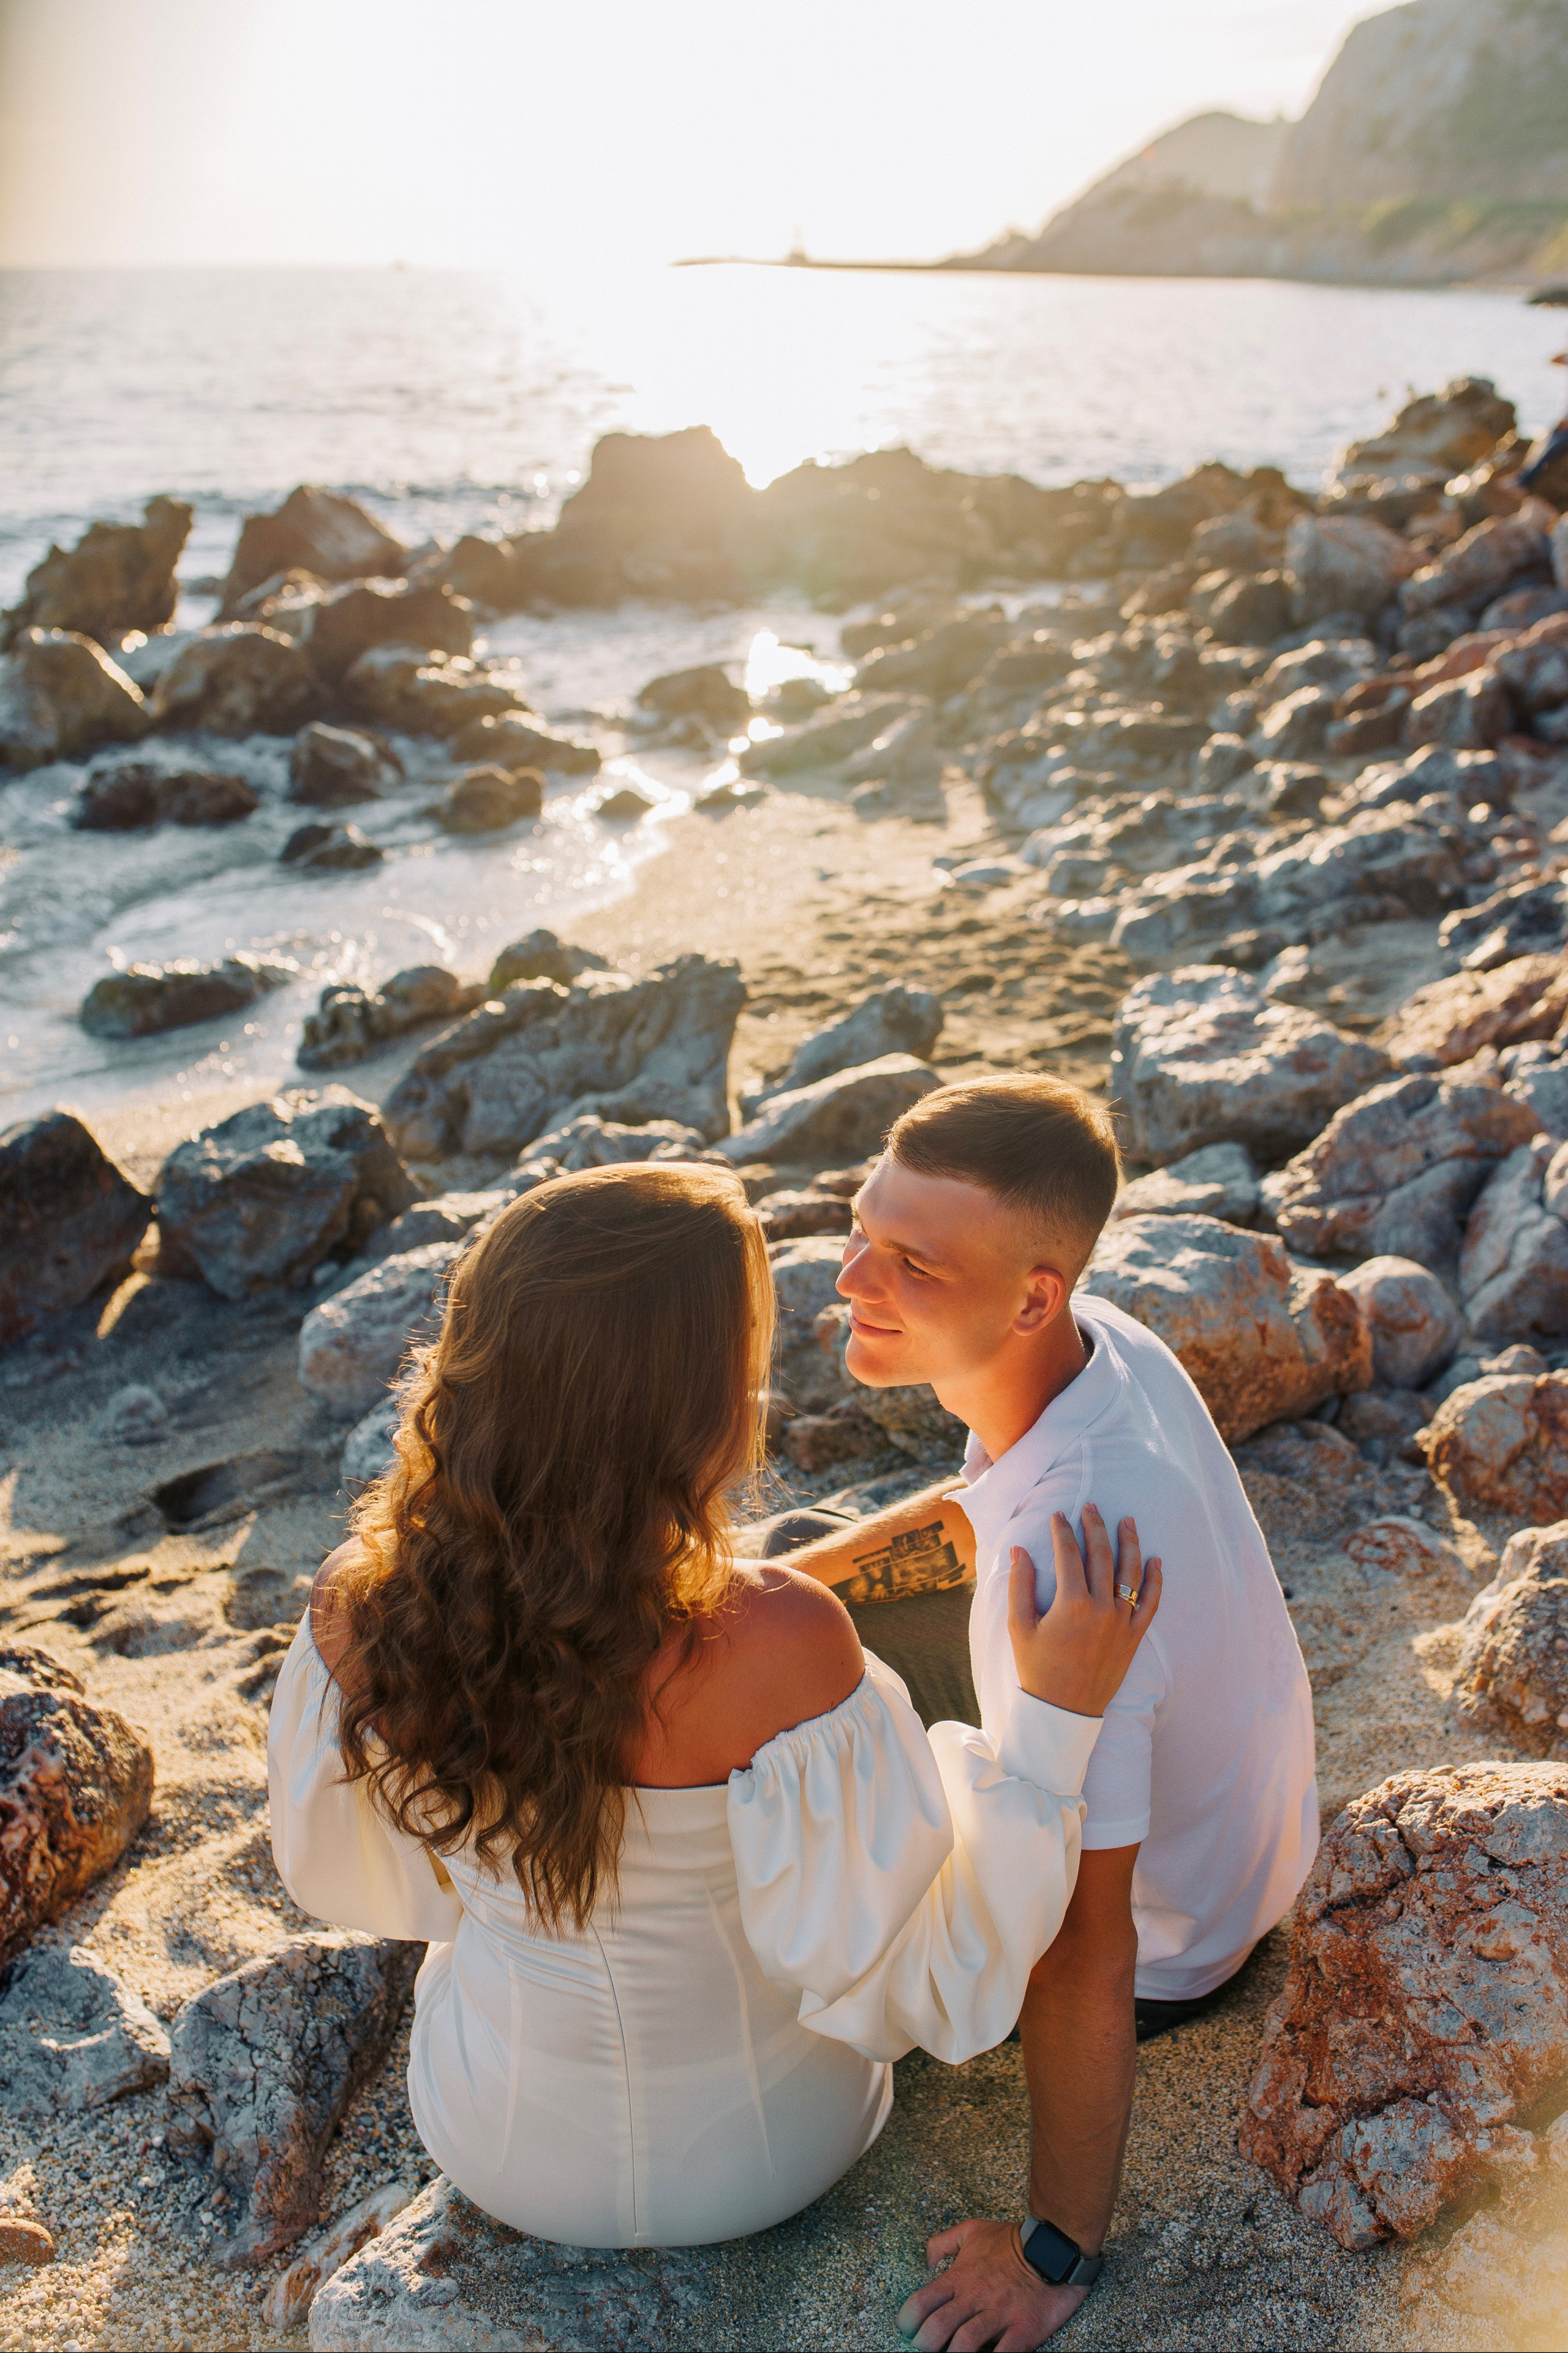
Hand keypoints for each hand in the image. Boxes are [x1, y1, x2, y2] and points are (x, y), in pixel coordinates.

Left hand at [897, 2217, 1086, 2350]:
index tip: (907, 2331)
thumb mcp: (973, 2231)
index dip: (907, 2322)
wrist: (1055, 2246)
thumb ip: (944, 2242)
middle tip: (927, 2350)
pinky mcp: (1024, 2329)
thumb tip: (926, 2261)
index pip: (921, 2302)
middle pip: (937, 2328)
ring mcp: (999, 2314)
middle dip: (925, 2346)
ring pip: (965, 2344)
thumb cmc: (1013, 2241)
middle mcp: (975, 2296)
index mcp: (960, 2276)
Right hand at [1007, 1505, 1159, 1718]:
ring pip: (1130, 1573)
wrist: (1063, 1710)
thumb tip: (1019, 1550)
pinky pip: (1150, 1603)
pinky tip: (1155, 1560)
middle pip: (1101, 1555)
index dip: (1063, 1531)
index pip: (1068, 1554)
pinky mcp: (1134, 1637)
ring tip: (1127, 1521)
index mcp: (1071, 1604)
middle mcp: (1101, 1609)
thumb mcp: (1019, 1627)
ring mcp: (1121, 1622)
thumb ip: (1020, 1585)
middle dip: (1095, 1526)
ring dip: (1130, 1543)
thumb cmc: (1037, 1668)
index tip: (1058, 1515)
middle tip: (1091, 1506)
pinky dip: (1155, 1580)